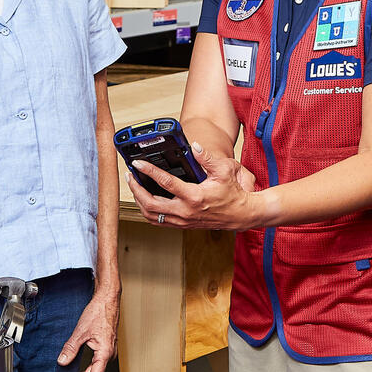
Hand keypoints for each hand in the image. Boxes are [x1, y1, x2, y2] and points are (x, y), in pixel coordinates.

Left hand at [54, 285, 118, 371]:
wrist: (107, 300)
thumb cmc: (99, 312)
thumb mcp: (81, 331)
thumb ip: (71, 348)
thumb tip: (62, 361)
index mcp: (105, 353)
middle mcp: (108, 355)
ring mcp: (107, 352)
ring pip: (93, 371)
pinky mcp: (104, 349)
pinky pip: (94, 365)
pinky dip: (84, 371)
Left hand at [129, 140, 264, 230]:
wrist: (241, 214)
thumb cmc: (233, 193)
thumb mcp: (224, 170)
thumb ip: (207, 158)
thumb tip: (194, 146)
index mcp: (194, 196)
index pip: (164, 182)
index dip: (148, 171)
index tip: (137, 164)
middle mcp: (185, 211)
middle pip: (150, 203)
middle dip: (136, 189)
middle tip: (130, 176)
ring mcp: (182, 220)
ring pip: (151, 215)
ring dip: (139, 201)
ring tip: (135, 187)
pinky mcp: (182, 225)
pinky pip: (158, 221)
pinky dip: (148, 211)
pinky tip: (144, 200)